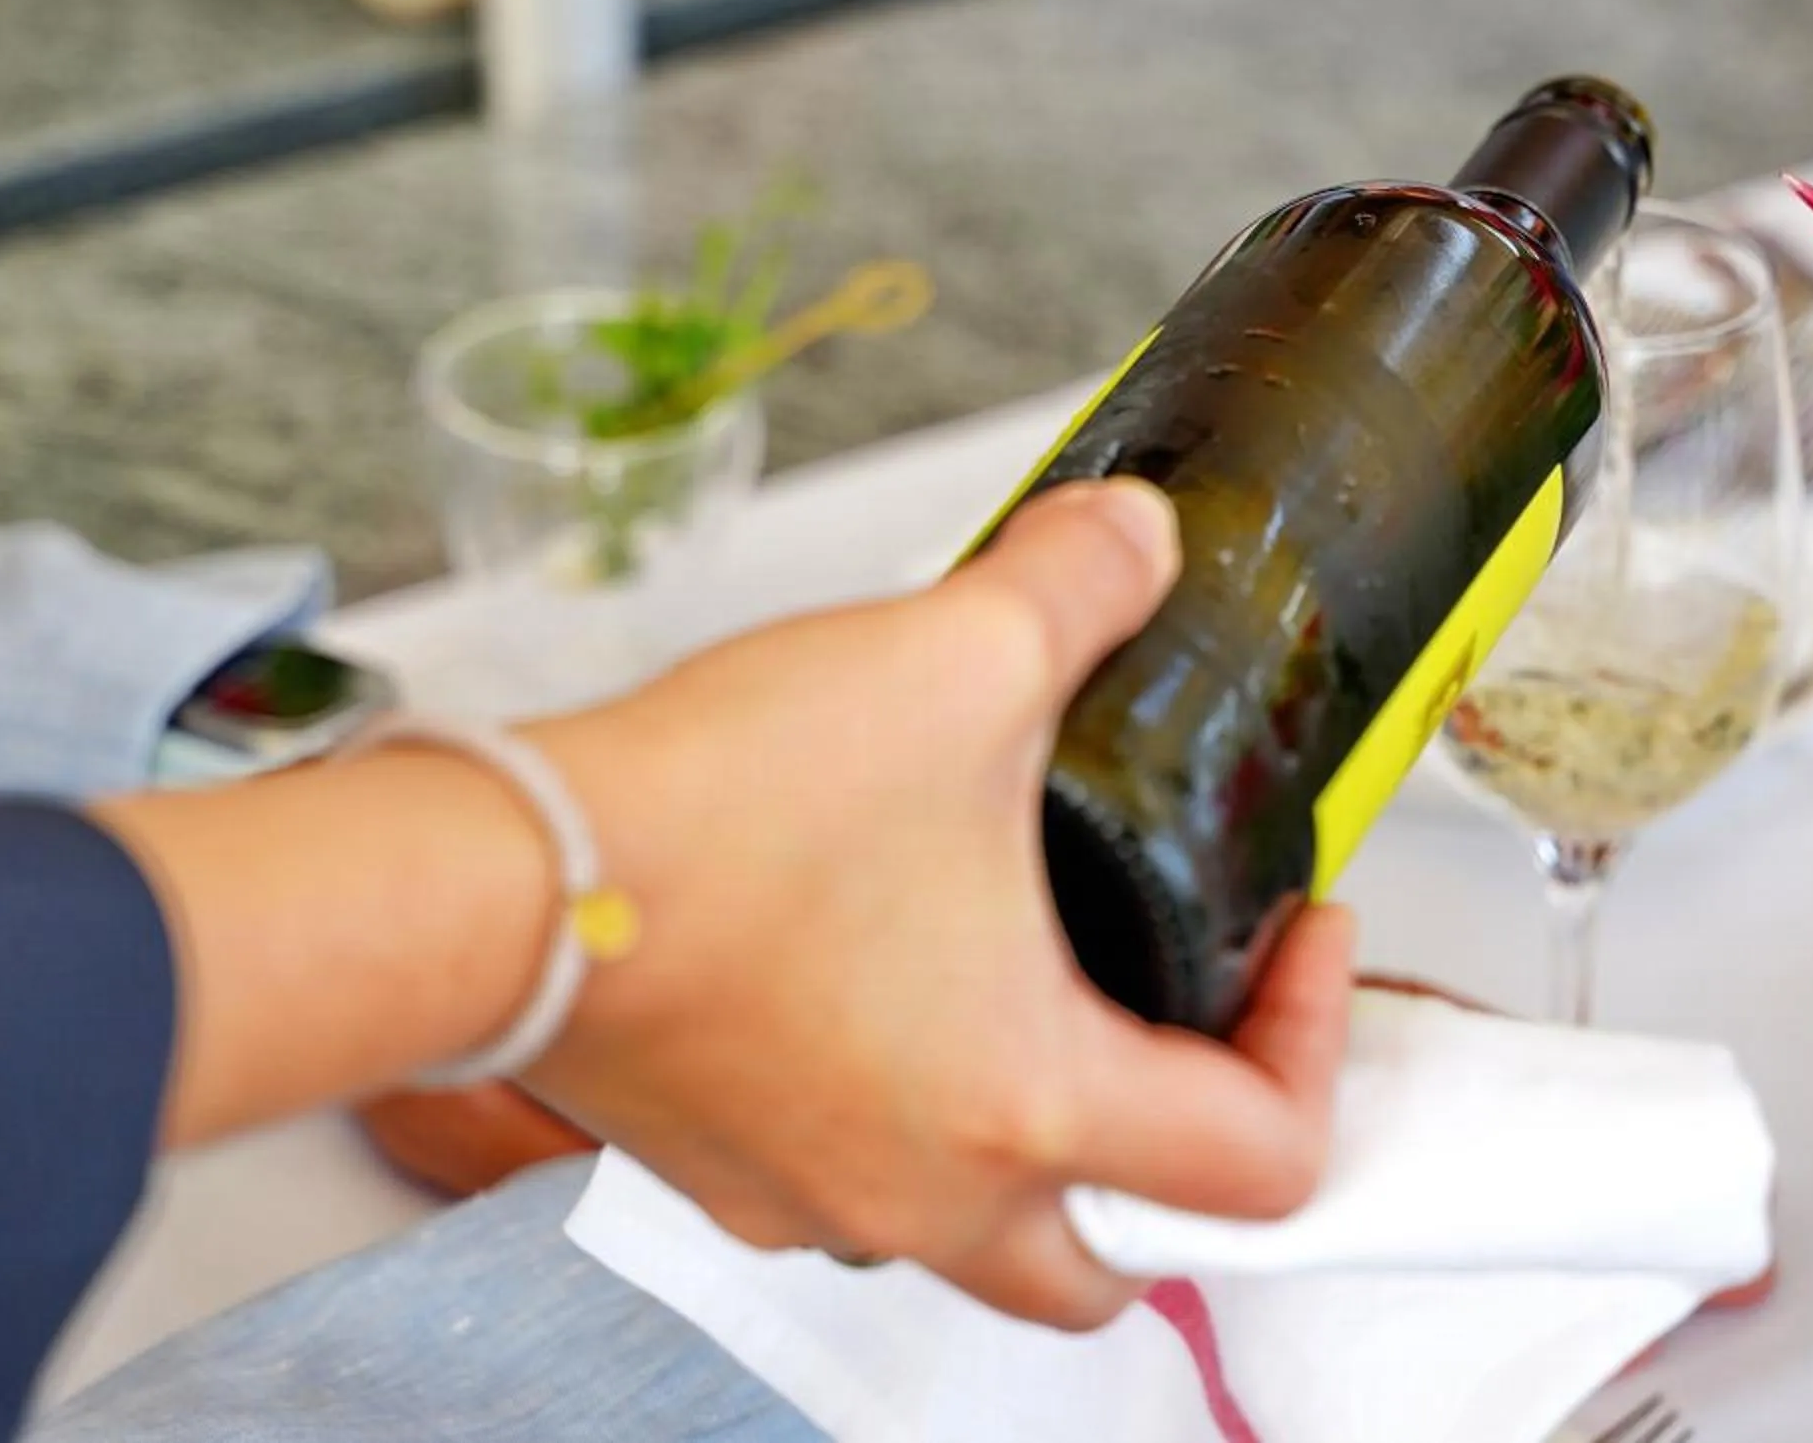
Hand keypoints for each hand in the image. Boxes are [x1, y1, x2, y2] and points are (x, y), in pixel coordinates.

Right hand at [524, 481, 1355, 1330]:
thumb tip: (1138, 542)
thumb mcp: (958, 658)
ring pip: (961, 1233)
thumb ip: (1082, 584)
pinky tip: (873, 981)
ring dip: (1017, 1141)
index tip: (1296, 943)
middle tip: (1181, 1028)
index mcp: (1025, 1103)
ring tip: (1023, 983)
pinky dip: (884, 1111)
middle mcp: (921, 1189)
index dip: (1317, 1043)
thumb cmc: (710, 822)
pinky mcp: (710, 1164)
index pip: (1262, 1160)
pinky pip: (836, 1180)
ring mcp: (804, 1194)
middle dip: (1168, 1167)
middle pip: (1107, 1271)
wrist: (494, 879)